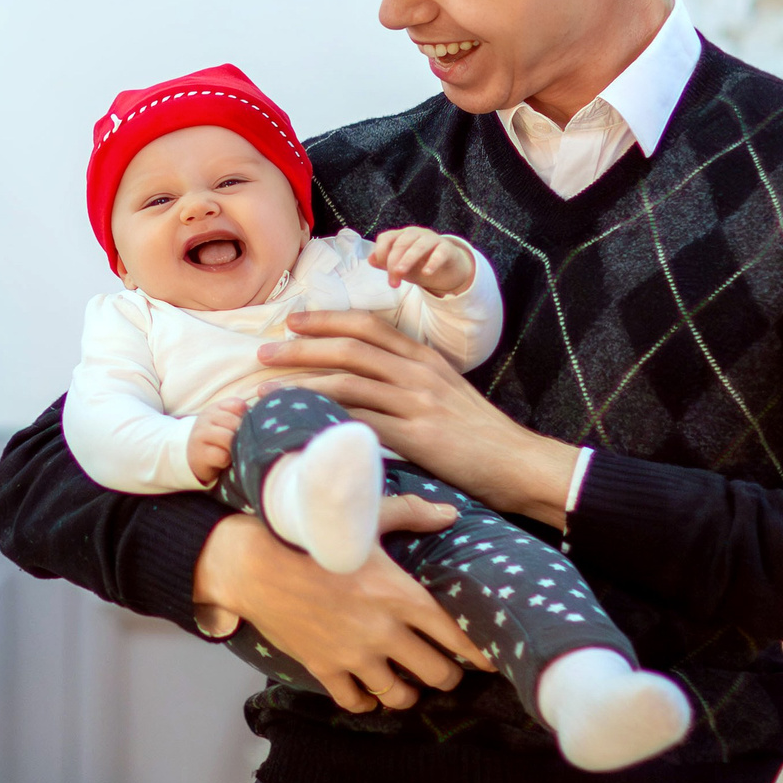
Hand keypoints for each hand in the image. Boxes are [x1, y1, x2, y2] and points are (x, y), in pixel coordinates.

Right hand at [185, 398, 245, 483]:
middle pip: (235, 423)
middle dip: (243, 436)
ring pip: (229, 438)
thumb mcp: (227, 422)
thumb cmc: (218, 439)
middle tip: (242, 445)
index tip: (246, 429)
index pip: (238, 406)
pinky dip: (228, 461)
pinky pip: (222, 456)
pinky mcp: (199, 454)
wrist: (193, 457)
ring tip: (235, 453)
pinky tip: (226, 462)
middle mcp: (206, 418)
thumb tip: (263, 417)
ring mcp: (200, 435)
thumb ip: (243, 415)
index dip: (247, 419)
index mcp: (216, 408)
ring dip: (236, 448)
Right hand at [192, 499, 494, 714]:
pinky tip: (370, 693)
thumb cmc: (312, 537)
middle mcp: (384, 632)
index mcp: (402, 596)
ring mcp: (354, 655)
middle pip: (437, 674)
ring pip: (400, 696)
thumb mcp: (365, 518)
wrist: (254, 564)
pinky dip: (367, 702)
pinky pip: (356, 703)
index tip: (486, 658)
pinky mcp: (324, 669)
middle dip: (447, 675)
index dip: (478, 652)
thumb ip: (412, 514)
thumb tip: (449, 513)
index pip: (457, 636)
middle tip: (445, 669)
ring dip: (408, 693)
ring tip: (408, 684)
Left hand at [259, 310, 578, 525]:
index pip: (368, 326)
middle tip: (264, 353)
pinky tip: (300, 425)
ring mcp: (417, 402)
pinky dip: (325, 420)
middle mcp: (418, 372)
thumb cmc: (480, 434)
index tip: (293, 321)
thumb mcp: (446, 392)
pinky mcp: (416, 436)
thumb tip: (370, 382)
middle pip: (349, 348)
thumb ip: (411, 381)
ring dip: (301, 384)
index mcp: (425, 357)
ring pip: (347, 381)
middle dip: (301, 347)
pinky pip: (361, 422)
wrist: (518, 462)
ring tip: (266, 392)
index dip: (327, 320)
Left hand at [370, 227, 474, 297]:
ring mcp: (432, 239)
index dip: (381, 252)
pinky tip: (426, 272)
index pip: (386, 238)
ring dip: (408, 260)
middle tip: (392, 283)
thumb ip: (385, 263)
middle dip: (393, 263)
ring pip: (418, 246)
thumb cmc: (419, 265)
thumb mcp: (399, 266)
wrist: (446, 269)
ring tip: (401, 274)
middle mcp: (416, 234)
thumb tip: (370, 260)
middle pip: (401, 244)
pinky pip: (440, 252)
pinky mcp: (447, 248)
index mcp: (401, 236)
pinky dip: (432, 262)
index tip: (382, 269)